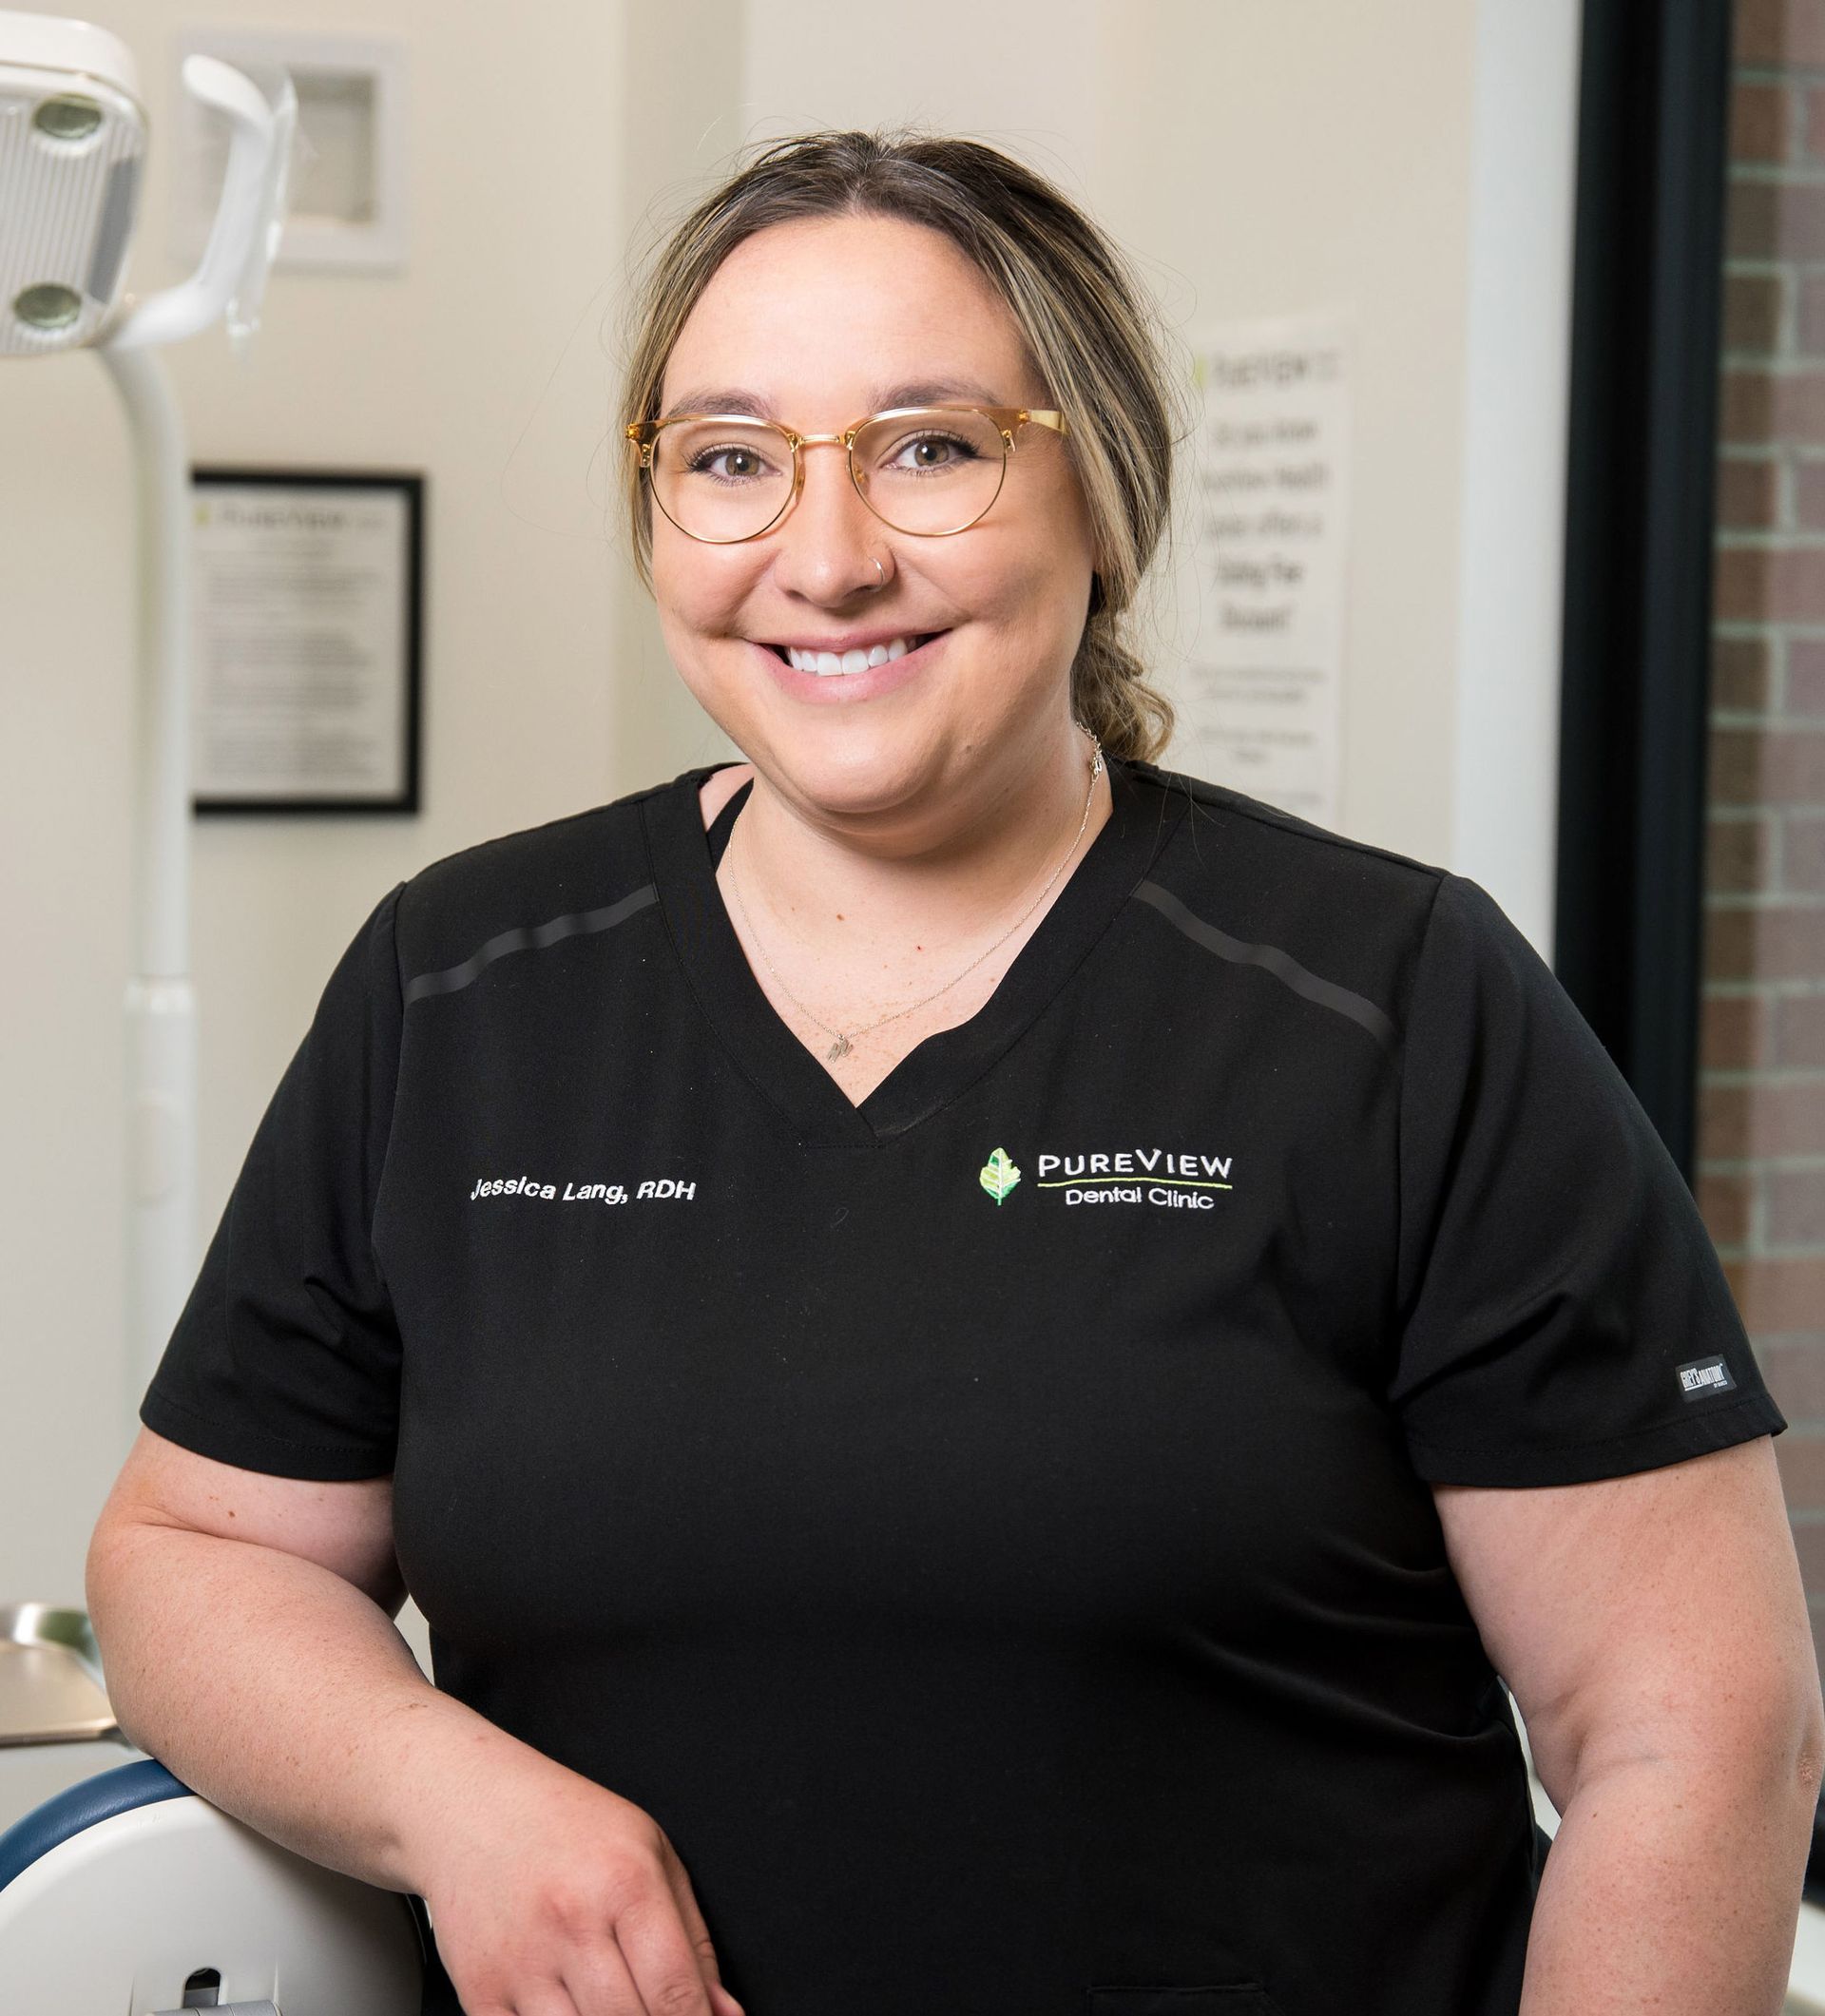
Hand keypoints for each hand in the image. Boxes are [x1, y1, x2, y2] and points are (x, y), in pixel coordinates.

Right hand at [411, 1749, 745, 2015]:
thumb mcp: (651, 1853)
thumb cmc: (569, 1826)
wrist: (473, 1807)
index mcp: (625, 1882)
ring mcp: (521, 1961)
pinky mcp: (480, 1990)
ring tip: (612, 2001)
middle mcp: (572, 1922)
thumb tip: (724, 2014)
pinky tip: (569, 2009)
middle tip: (654, 2009)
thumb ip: (694, 1939)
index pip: (676, 1991)